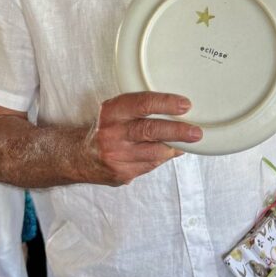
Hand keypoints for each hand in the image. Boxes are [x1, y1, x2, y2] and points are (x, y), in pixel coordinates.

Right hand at [80, 91, 201, 185]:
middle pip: (150, 130)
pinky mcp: (122, 173)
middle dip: (177, 131)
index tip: (185, 105)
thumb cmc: (107, 129)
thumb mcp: (117, 112)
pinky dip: (163, 158)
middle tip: (196, 132)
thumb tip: (179, 112)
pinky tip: (169, 152)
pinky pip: (150, 165)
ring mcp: (116, 155)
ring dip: (174, 147)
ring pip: (154, 152)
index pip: (142, 103)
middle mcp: (112, 133)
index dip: (166, 103)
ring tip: (188, 143)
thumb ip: (141, 110)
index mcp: (112, 111)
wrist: (79, 156)